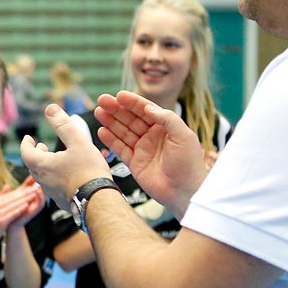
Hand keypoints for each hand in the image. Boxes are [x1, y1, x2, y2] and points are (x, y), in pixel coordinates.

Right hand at [0, 179, 45, 246]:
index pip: (12, 194)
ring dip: (25, 199)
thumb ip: (1, 196)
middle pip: (14, 197)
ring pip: (14, 204)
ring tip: (34, 195)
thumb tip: (7, 185)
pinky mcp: (1, 221)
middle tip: (36, 188)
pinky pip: (12, 214)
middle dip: (26, 192)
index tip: (32, 186)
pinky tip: (26, 206)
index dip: (23, 190)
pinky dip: (19, 209)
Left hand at [18, 105, 110, 208]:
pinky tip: (67, 175)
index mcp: (41, 165)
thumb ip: (63, 124)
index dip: (26, 143)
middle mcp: (42, 180)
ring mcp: (51, 193)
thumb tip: (50, 108)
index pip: (25, 152)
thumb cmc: (88, 171)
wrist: (98, 201)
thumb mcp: (77, 142)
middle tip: (41, 147)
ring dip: (46, 166)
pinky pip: (53, 187)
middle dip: (36, 154)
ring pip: (43, 177)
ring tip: (55, 159)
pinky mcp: (61, 201)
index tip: (28, 138)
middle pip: (33, 164)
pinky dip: (55, 177)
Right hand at [93, 92, 207, 215]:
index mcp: (165, 128)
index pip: (146, 110)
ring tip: (98, 112)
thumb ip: (167, 119)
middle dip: (117, 109)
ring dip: (111, 122)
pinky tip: (101, 131)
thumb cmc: (189, 164)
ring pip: (123, 132)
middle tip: (102, 100)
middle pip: (131, 119)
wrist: (185, 192)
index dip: (132, 102)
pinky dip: (110, 140)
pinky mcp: (135, 163)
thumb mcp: (184, 136)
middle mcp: (152, 136)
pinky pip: (120, 149)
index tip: (119, 95)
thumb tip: (148, 108)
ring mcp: (142, 150)